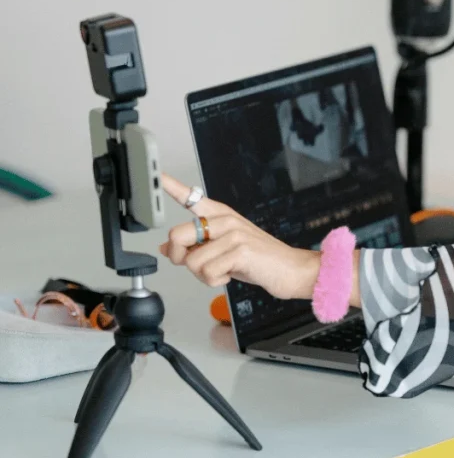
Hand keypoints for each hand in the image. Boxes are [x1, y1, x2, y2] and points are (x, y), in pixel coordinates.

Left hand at [159, 173, 327, 300]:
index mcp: (221, 216)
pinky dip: (215, 282)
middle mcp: (226, 220)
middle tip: (197, 264)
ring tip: (222, 272)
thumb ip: (197, 246)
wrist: (290, 270)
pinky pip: (207, 272)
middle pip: (177, 235)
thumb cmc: (258, 260)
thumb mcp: (223, 251)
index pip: (192, 198)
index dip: (173, 187)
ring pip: (191, 261)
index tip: (159, 176)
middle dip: (180, 257)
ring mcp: (234, 234)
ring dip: (203, 275)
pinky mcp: (240, 250)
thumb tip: (166, 248)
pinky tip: (229, 276)